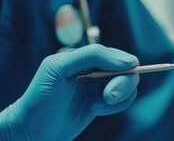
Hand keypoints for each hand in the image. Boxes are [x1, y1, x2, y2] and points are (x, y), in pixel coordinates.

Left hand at [0, 44, 138, 140]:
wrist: (33, 129)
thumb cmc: (41, 97)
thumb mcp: (60, 67)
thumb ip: (91, 56)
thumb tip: (128, 61)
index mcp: (85, 56)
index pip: (114, 53)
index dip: (124, 61)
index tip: (126, 71)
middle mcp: (96, 69)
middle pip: (128, 68)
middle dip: (123, 83)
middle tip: (108, 97)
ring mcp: (101, 86)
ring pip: (129, 84)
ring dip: (119, 96)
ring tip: (97, 107)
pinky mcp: (104, 102)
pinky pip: (125, 99)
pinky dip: (117, 107)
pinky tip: (96, 110)